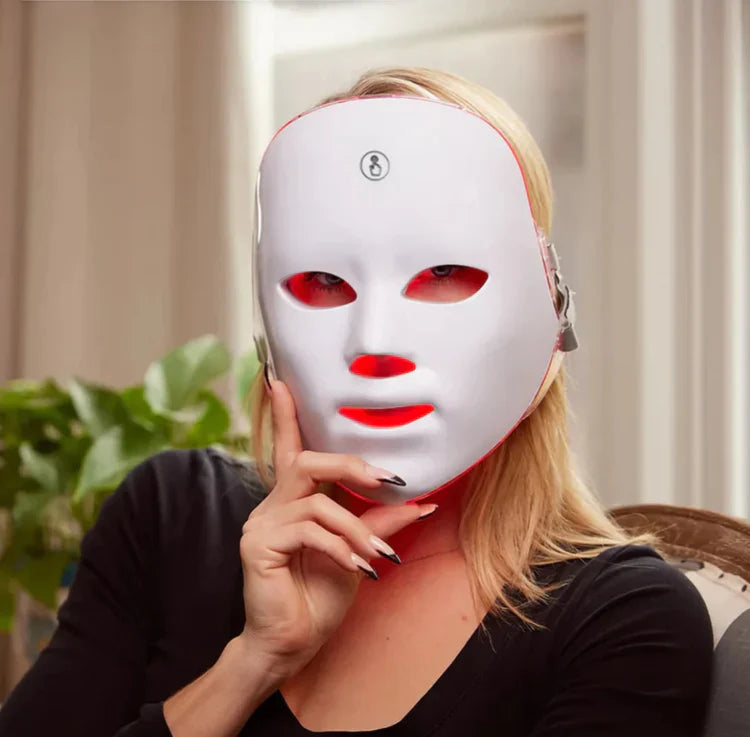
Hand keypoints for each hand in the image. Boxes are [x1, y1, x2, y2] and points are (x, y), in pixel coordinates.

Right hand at [237, 377, 433, 676]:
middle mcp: (273, 505)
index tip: (280, 380)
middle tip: (388, 479)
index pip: (289, 448)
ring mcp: (262, 524)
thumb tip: (420, 501)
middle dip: (350, 465)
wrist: (290, 645)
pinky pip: (309, 530)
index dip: (285, 414)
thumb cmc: (319, 597)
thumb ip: (378, 522)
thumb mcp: (358, 552)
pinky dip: (342, 546)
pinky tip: (360, 568)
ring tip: (379, 554)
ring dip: (356, 527)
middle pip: (306, 461)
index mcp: (293, 501)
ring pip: (316, 500)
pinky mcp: (259, 545)